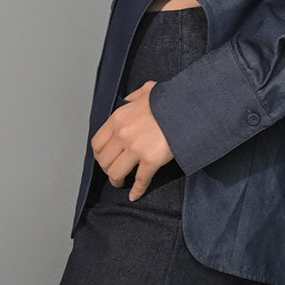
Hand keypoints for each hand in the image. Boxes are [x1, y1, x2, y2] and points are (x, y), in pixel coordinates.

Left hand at [90, 81, 173, 200]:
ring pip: (115, 173)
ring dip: (117, 181)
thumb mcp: (148, 90)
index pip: (97, 143)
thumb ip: (134, 95)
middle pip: (104, 161)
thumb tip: (129, 99)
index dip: (100, 154)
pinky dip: (137, 190)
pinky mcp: (150, 161)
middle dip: (108, 169)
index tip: (105, 158)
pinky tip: (135, 195)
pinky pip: (140, 180)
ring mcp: (135, 149)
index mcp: (118, 118)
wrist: (187, 108)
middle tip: (114, 171)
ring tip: (121, 182)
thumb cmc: (170, 100)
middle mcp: (122, 134)